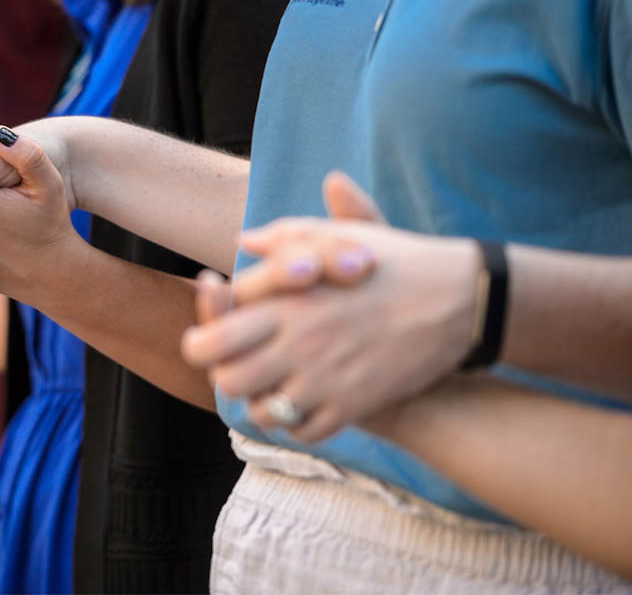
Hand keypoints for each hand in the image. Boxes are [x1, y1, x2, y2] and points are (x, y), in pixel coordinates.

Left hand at [181, 172, 479, 442]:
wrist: (461, 299)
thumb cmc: (395, 260)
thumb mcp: (338, 235)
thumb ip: (285, 237)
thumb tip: (242, 241)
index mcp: (287, 299)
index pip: (217, 324)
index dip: (205, 330)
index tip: (213, 330)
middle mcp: (299, 341)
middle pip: (227, 375)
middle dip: (221, 372)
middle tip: (232, 365)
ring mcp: (325, 377)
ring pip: (261, 410)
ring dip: (258, 401)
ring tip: (266, 387)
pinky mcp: (354, 404)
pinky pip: (304, 431)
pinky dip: (297, 423)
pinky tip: (302, 404)